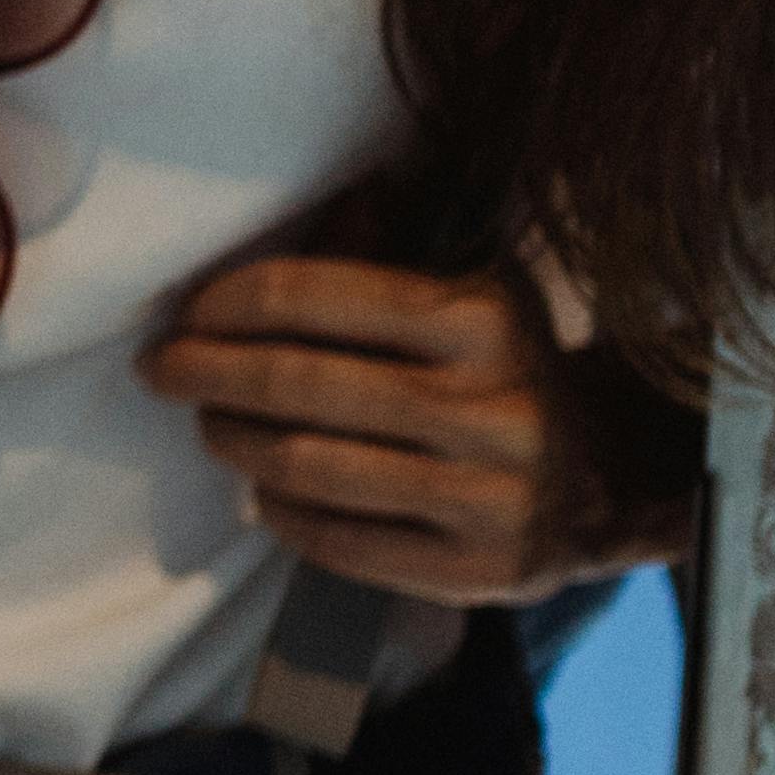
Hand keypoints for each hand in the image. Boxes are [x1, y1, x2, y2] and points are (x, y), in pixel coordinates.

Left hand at [139, 224, 704, 605]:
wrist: (612, 475)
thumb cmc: (506, 368)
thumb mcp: (468, 292)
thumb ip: (381, 255)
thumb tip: (299, 204)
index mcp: (481, 319)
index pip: (315, 298)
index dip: (229, 305)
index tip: (186, 313)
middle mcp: (490, 408)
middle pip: (299, 385)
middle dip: (208, 373)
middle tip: (162, 369)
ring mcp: (487, 497)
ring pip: (312, 468)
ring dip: (236, 443)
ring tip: (209, 426)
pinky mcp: (480, 571)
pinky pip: (345, 543)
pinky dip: (284, 515)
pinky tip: (264, 493)